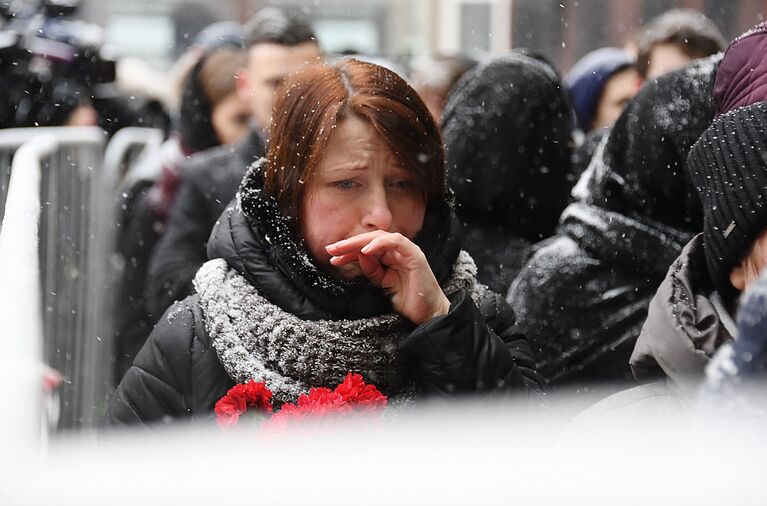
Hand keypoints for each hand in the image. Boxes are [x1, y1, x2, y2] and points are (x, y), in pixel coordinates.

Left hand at [326, 231, 450, 324]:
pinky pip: (396, 242)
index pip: (366, 248)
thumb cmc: (408, 300)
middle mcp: (399, 251)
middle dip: (349, 244)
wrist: (428, 314)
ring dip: (359, 242)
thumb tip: (358, 256)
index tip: (332, 257)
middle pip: (370, 240)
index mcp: (391, 257)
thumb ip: (372, 271)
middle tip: (331, 249)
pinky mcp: (415, 255)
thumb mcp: (383, 285)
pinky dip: (380, 244)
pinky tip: (365, 251)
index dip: (348, 251)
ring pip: (381, 237)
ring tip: (343, 249)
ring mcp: (407, 251)